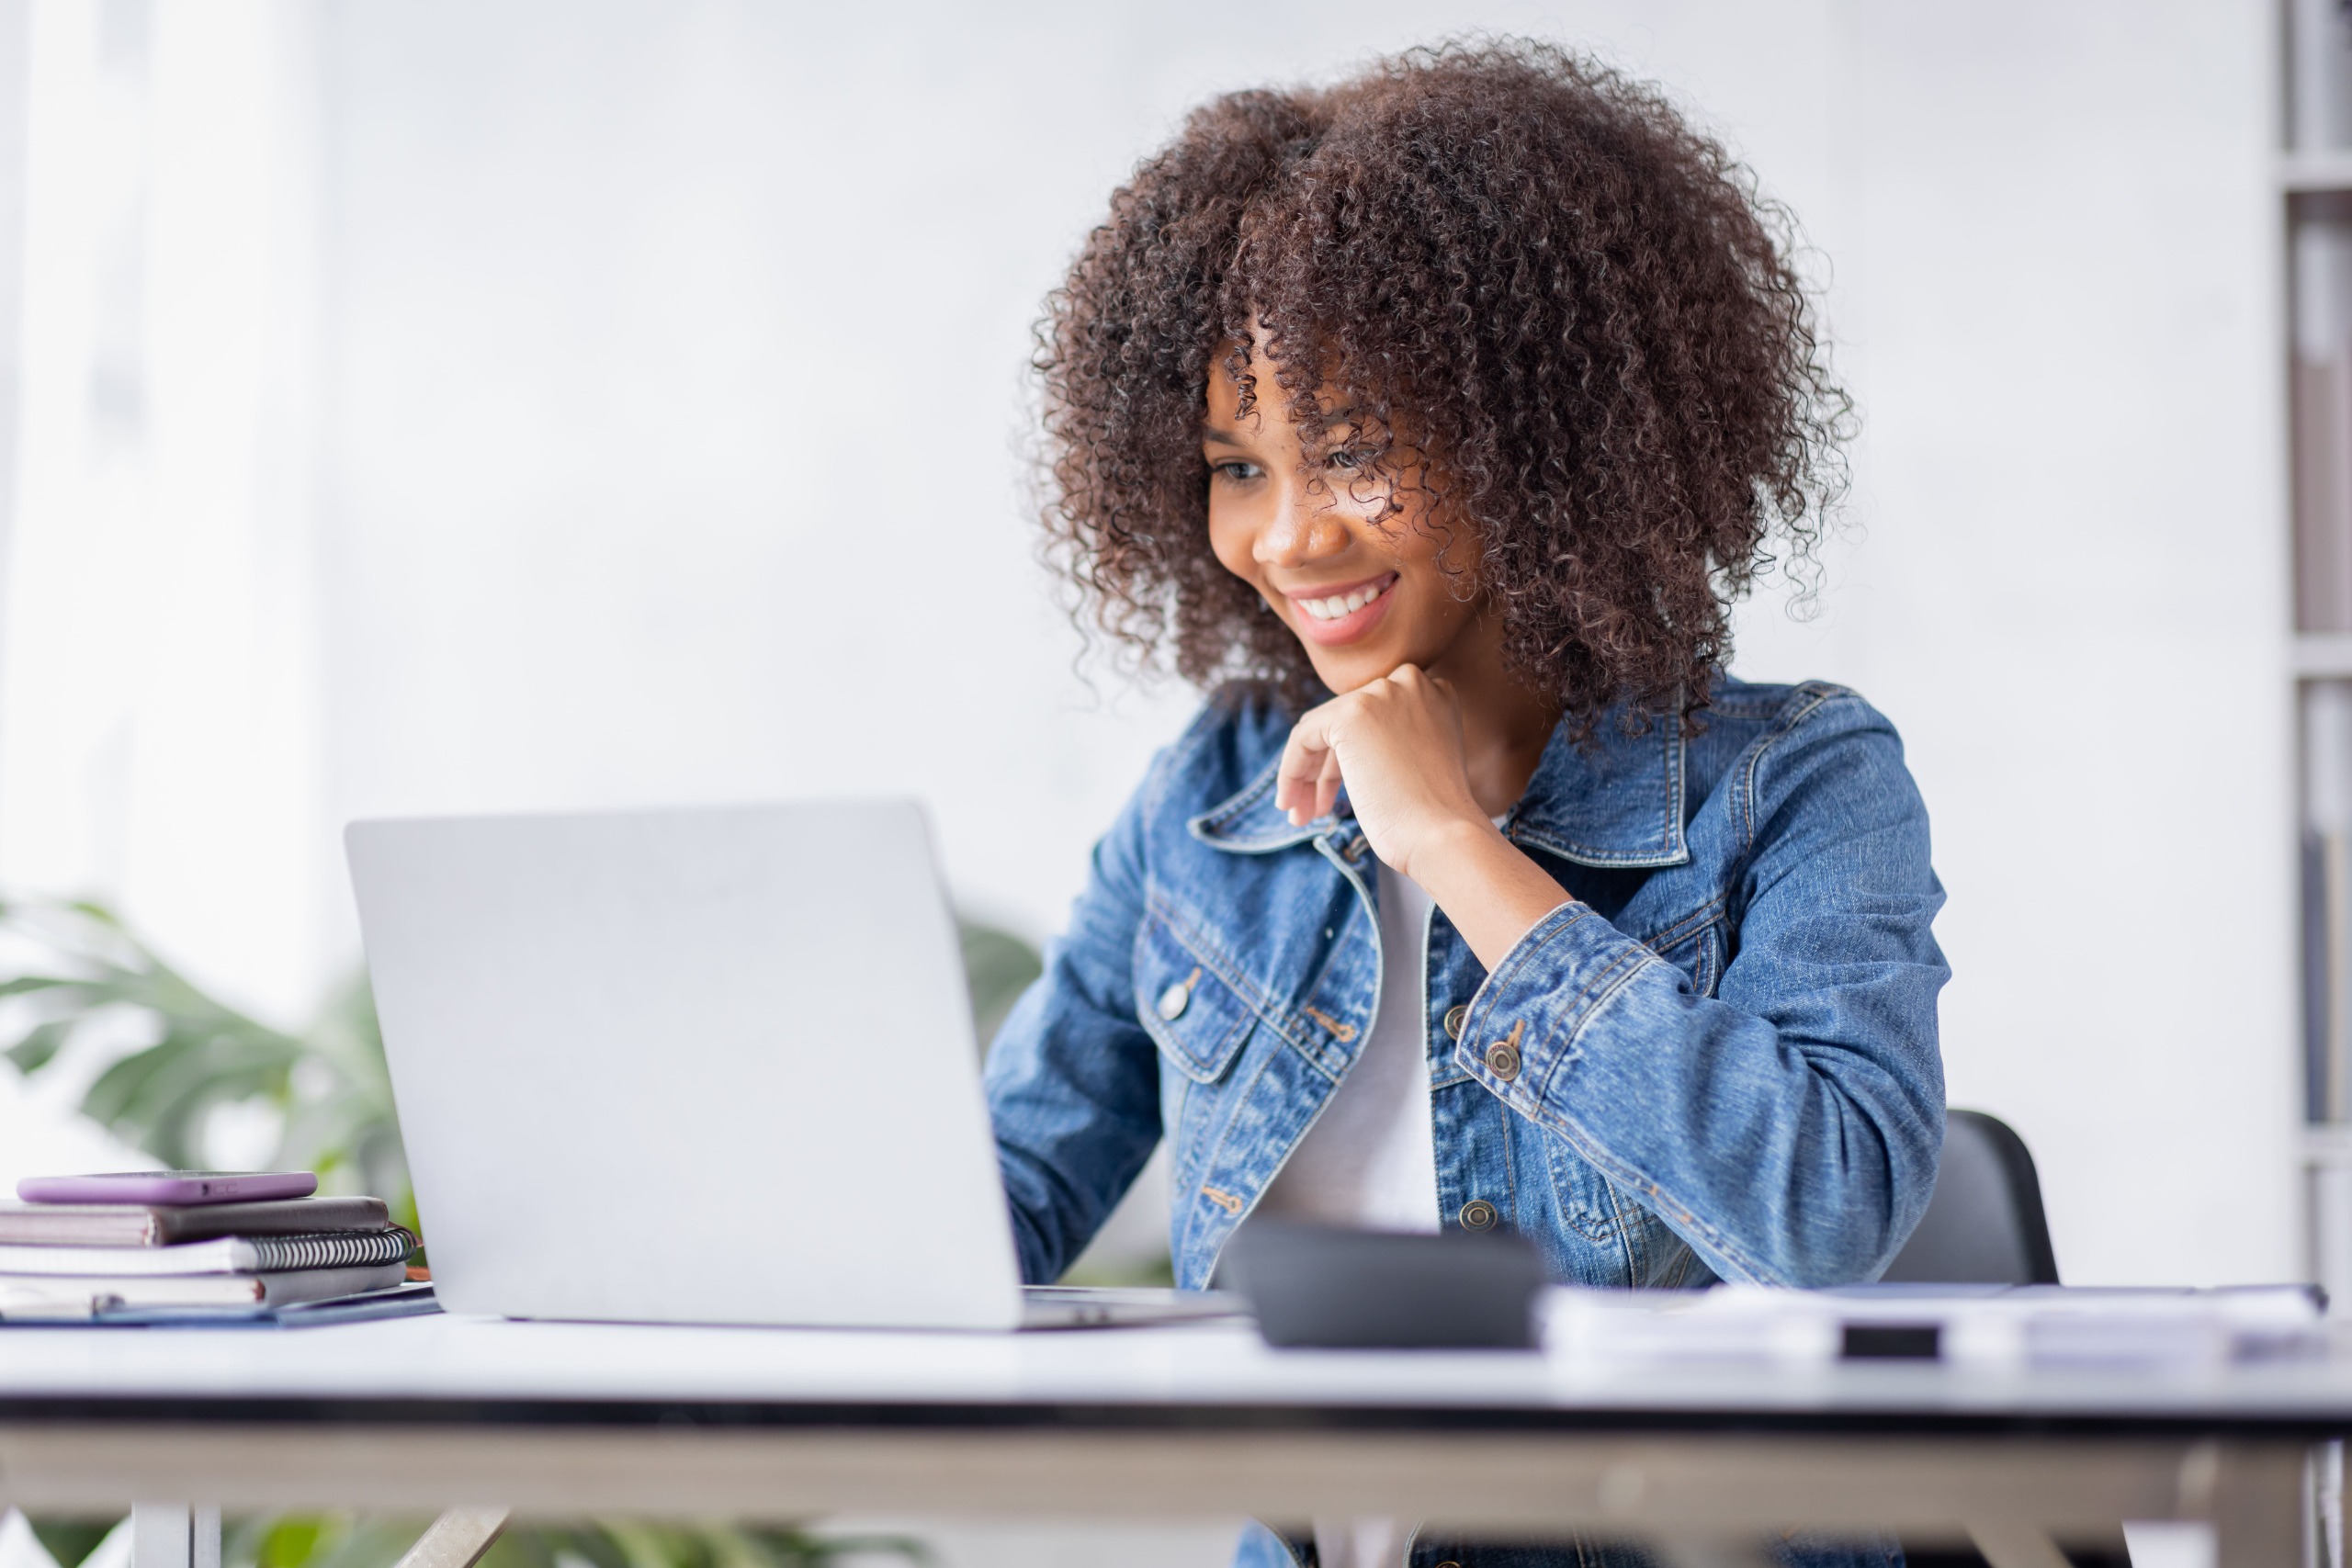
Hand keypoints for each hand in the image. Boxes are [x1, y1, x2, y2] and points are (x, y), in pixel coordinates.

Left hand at [1274, 664, 1488, 882]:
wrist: (1443, 835)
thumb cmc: (1434, 817)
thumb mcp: (1420, 762)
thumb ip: (1391, 740)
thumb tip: (1340, 748)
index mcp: (1434, 692)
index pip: (1373, 717)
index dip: (1350, 755)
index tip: (1338, 792)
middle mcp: (1410, 683)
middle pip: (1345, 722)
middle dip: (1325, 768)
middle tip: (1315, 809)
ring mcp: (1380, 694)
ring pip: (1321, 729)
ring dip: (1306, 774)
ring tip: (1301, 815)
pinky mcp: (1351, 714)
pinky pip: (1303, 738)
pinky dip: (1292, 771)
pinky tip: (1291, 804)